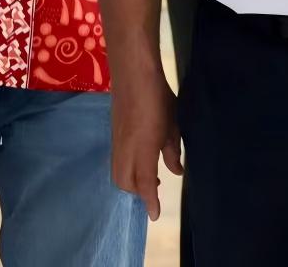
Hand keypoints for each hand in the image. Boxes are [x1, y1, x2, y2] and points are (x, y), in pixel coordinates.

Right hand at [110, 73, 182, 220]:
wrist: (133, 73)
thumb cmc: (158, 97)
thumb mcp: (172, 126)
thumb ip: (172, 151)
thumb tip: (175, 171)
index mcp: (143, 149)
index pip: (144, 183)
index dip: (150, 201)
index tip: (154, 214)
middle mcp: (125, 150)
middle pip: (125, 182)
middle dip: (138, 192)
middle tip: (154, 189)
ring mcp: (116, 142)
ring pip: (118, 172)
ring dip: (131, 181)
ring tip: (148, 175)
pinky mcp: (113, 135)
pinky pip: (116, 160)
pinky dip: (126, 168)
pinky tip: (139, 158)